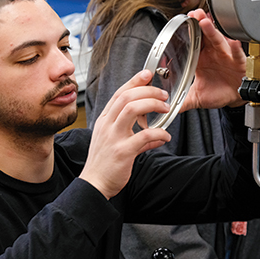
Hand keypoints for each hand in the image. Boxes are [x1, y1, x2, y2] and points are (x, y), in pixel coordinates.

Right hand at [79, 70, 170, 199]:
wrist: (94, 184)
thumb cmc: (104, 165)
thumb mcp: (116, 144)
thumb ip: (137, 137)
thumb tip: (156, 135)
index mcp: (104, 121)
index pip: (119, 93)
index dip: (134, 81)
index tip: (147, 74)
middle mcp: (107, 125)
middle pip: (127, 97)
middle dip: (148, 91)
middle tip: (163, 94)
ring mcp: (113, 137)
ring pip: (132, 109)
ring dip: (152, 104)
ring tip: (165, 108)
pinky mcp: (122, 151)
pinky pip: (144, 136)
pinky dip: (159, 134)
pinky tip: (165, 137)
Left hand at [181, 9, 246, 111]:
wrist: (236, 97)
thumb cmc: (219, 92)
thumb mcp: (196, 97)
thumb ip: (181, 101)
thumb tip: (165, 107)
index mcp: (201, 59)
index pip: (192, 43)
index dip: (186, 33)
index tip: (179, 25)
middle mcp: (213, 53)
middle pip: (205, 35)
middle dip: (199, 23)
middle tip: (192, 14)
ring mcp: (226, 56)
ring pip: (218, 40)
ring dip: (212, 31)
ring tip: (205, 22)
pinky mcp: (238, 62)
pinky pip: (237, 53)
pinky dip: (235, 47)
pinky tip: (232, 42)